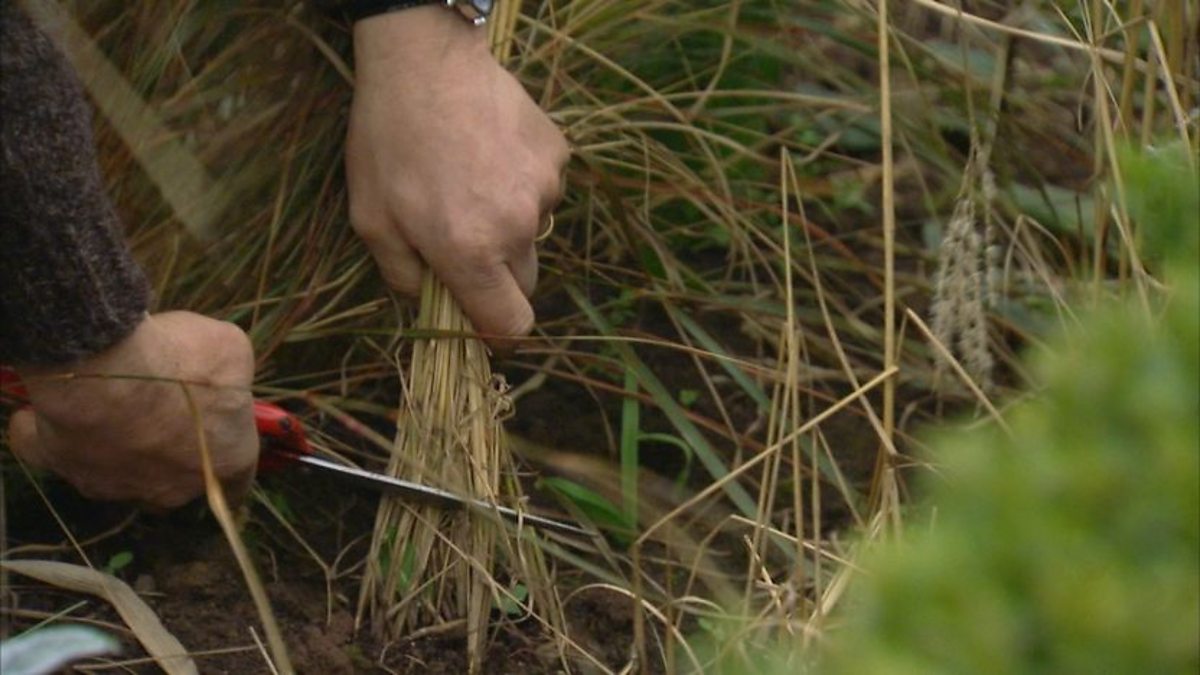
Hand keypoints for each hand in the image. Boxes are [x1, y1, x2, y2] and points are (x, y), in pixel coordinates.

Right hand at [6, 312, 257, 509]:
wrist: (108, 370)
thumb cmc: (183, 361)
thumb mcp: (231, 351)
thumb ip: (231, 374)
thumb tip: (217, 375)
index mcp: (224, 461)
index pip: (238, 481)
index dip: (227, 461)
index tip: (218, 448)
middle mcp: (172, 488)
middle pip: (175, 484)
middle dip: (170, 458)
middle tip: (159, 417)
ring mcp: (114, 485)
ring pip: (117, 474)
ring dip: (114, 446)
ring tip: (103, 408)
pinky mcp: (62, 467)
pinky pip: (50, 455)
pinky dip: (44, 436)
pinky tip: (41, 414)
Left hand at [346, 7, 568, 339]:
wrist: (424, 60)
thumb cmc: (388, 141)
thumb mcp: (371, 219)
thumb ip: (403, 277)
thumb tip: (427, 304)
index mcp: (470, 252)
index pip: (511, 324)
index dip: (497, 334)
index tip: (482, 324)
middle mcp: (517, 227)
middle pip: (524, 282)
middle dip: (497, 276)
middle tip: (461, 241)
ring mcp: (543, 189)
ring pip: (533, 232)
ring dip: (507, 223)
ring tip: (468, 181)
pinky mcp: (557, 156)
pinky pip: (543, 190)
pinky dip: (519, 184)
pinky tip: (487, 154)